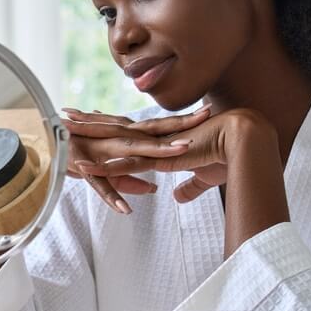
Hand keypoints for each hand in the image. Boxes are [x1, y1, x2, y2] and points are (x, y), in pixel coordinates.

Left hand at [68, 108, 273, 202]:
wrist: (244, 140)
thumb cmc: (229, 156)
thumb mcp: (203, 176)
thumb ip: (188, 186)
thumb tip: (178, 197)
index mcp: (163, 139)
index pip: (130, 128)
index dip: (111, 122)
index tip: (93, 115)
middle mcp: (154, 139)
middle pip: (115, 128)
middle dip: (90, 122)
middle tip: (67, 114)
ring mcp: (154, 148)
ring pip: (113, 143)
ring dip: (89, 138)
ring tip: (66, 133)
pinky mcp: (159, 160)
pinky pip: (125, 165)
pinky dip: (104, 167)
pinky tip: (84, 166)